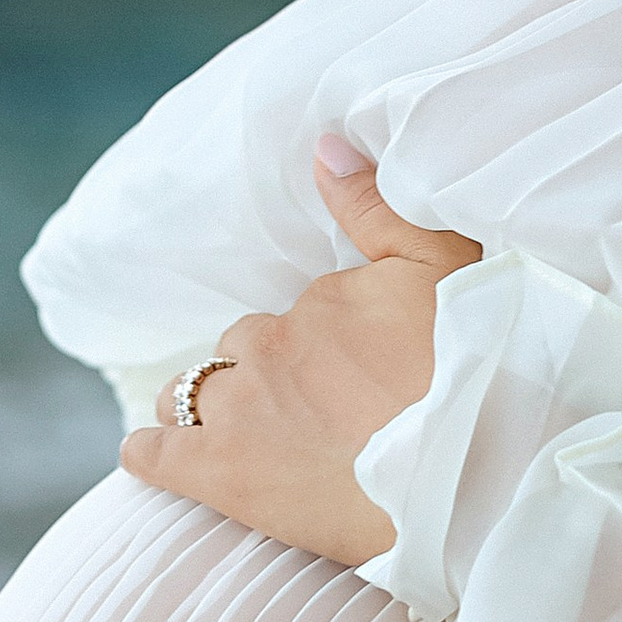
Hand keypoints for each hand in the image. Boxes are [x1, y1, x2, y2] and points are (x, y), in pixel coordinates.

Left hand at [117, 135, 481, 566]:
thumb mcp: (443, 267)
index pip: (285, 320)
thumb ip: (377, 208)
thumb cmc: (474, 369)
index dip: (307, 347)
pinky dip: (150, 451)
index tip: (338, 374)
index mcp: (317, 305)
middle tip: (299, 412)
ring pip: (188, 396)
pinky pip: (157, 453)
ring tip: (232, 434)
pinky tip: (147, 454)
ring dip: (202, 407)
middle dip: (255, 376)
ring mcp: (239, 414)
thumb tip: (323, 146)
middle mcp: (269, 351)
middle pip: (236, 356)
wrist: (473, 470)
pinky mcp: (223, 475)